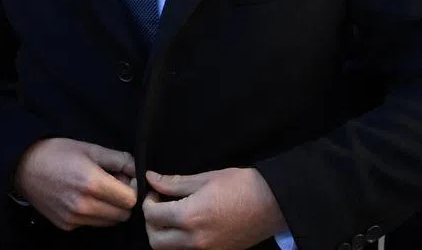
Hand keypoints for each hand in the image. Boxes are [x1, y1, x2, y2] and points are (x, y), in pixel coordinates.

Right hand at [13, 137, 136, 230]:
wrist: (24, 167)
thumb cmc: (57, 153)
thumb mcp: (90, 148)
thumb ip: (119, 159)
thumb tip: (137, 169)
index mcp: (92, 183)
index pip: (129, 200)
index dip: (133, 189)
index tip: (127, 179)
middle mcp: (84, 205)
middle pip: (122, 214)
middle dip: (124, 200)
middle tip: (114, 184)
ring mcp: (74, 218)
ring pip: (109, 222)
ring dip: (111, 209)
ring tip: (99, 191)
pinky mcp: (66, 225)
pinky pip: (92, 223)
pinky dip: (95, 213)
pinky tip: (85, 197)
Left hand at [143, 168, 286, 249]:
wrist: (273, 204)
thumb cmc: (242, 185)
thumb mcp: (206, 178)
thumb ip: (175, 182)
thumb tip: (152, 179)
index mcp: (190, 217)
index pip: (152, 216)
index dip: (148, 202)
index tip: (155, 192)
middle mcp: (194, 240)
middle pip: (155, 241)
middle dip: (151, 223)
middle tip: (160, 205)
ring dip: (163, 235)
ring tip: (173, 215)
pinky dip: (179, 242)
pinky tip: (187, 225)